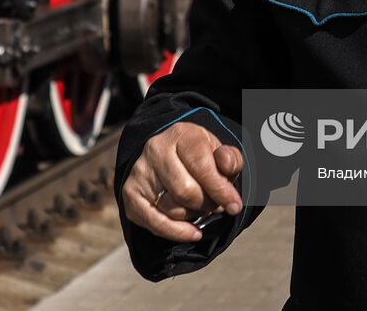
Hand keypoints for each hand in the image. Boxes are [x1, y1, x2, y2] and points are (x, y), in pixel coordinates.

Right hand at [122, 121, 243, 242]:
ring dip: (194, 215)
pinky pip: (155, 223)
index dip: (221, 190)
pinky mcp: (130, 194)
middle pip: (186, 192)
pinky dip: (177, 232)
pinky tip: (193, 232)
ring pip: (173, 209)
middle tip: (215, 205)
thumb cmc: (199, 158)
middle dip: (207, 204)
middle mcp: (155, 150)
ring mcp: (140, 172)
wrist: (168, 158)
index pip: (202, 166)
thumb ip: (229, 158)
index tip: (235, 206)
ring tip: (199, 207)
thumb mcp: (218, 152)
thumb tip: (227, 165)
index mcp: (180, 134)